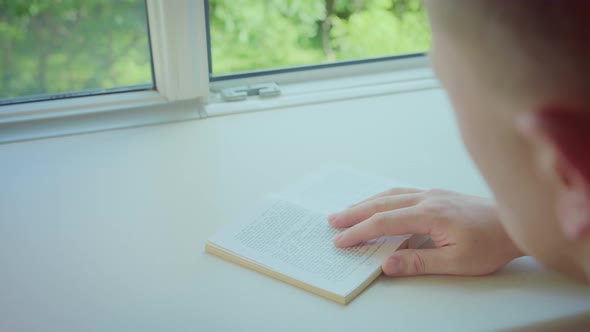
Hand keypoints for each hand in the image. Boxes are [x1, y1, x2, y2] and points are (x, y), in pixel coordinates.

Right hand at [328, 188, 522, 276]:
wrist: (515, 224)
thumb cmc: (490, 244)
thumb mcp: (456, 262)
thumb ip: (419, 262)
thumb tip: (386, 264)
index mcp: (429, 214)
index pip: (384, 222)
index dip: (359, 232)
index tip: (340, 240)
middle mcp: (426, 198)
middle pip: (381, 204)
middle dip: (354, 213)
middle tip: (331, 221)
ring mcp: (431, 193)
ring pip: (389, 194)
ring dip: (365, 202)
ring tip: (346, 211)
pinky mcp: (436, 194)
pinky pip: (402, 192)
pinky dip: (382, 197)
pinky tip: (377, 202)